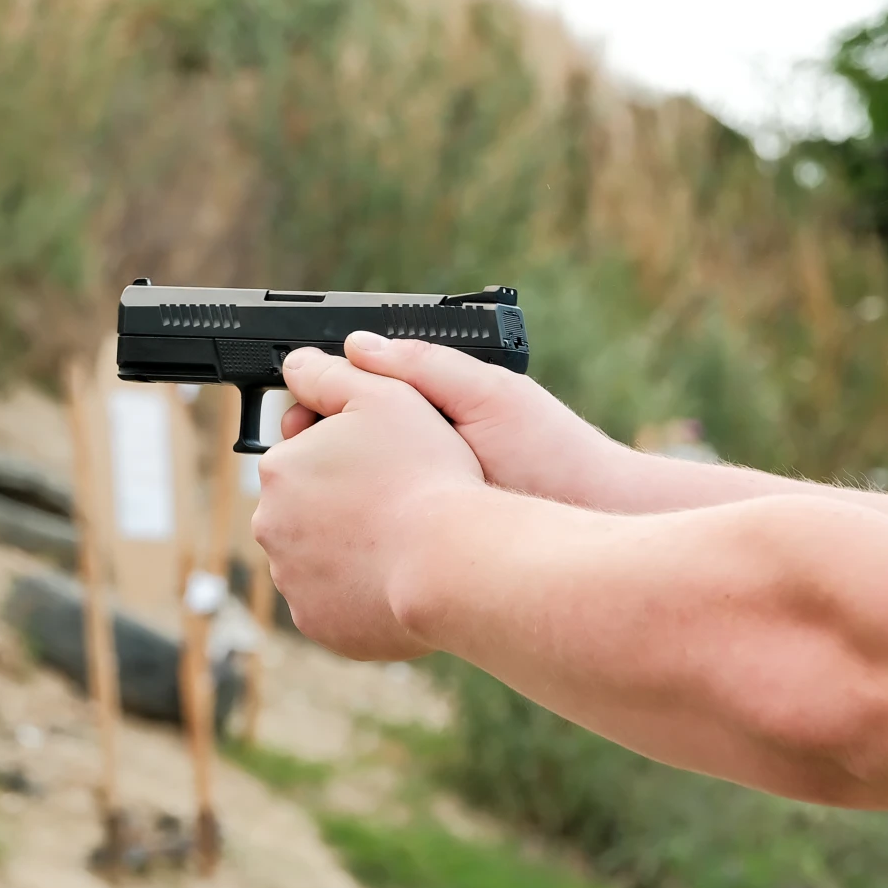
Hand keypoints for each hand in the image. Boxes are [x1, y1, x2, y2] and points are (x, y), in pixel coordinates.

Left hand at [252, 344, 484, 660]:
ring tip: (402, 536)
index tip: (380, 457)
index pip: (301, 451)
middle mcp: (272, 527)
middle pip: (306, 505)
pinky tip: (395, 574)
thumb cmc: (424, 475)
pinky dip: (358, 589)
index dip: (342, 449)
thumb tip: (298, 365)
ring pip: (318, 554)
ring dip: (349, 544)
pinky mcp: (318, 624)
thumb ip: (332, 374)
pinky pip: (335, 600)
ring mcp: (292, 581)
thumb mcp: (384, 396)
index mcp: (280, 469)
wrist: (452, 563)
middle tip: (396, 496)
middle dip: (341, 499)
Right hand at [278, 332, 630, 505]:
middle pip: (344, 449)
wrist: (599, 518)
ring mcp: (423, 501)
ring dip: (323, 495)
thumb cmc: (552, 453)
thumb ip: (423, 367)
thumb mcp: (487, 395)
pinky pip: (373, 534)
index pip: (358, 402)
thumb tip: (354, 345)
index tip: (297, 411)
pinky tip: (330, 537)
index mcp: (436, 412)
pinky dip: (348, 533)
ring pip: (351, 494)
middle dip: (312, 451)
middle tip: (288, 454)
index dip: (321, 405)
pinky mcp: (428, 542)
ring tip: (300, 494)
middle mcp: (423, 455)